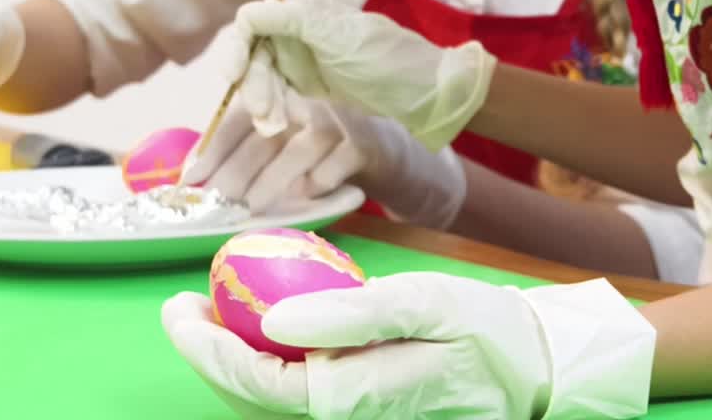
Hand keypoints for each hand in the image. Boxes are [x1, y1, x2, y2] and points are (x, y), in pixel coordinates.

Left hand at [162, 273, 654, 419]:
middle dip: (208, 353)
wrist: (534, 367)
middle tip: (182, 303)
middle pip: (251, 396)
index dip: (205, 348)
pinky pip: (298, 388)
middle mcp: (342, 417)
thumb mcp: (424, 305)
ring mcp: (352, 415)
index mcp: (349, 398)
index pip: (254, 381)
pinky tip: (267, 324)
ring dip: (234, 356)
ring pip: (270, 396)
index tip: (177, 306)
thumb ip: (350, 313)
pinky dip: (269, 358)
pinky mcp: (361, 405)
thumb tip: (274, 317)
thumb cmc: (485, 331)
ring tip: (211, 310)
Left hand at [182, 90, 466, 227]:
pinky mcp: (361, 144)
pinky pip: (335, 165)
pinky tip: (303, 198)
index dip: (212, 151)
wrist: (380, 150)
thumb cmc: (317, 148)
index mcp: (277, 97)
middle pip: (263, 136)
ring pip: (298, 149)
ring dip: (271, 181)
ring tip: (251, 207)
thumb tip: (192, 178)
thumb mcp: (279, 141)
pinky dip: (317, 183)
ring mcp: (335, 121)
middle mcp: (304, 102)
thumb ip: (242, 149)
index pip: (237, 120)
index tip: (190, 182)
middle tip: (217, 202)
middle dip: (236, 172)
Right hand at [225, 0, 496, 151]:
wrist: (422, 91)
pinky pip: (275, 92)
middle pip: (252, 53)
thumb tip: (250, 12)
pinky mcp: (305, 81)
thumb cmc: (387, 58)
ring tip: (273, 126)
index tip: (233, 77)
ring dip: (261, 100)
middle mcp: (295, 28)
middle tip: (265, 115)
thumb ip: (294, 20)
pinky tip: (276, 124)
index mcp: (303, 8)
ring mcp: (300, 56)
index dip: (236, 49)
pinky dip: (271, 108)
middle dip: (252, 84)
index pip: (251, 22)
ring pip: (260, 76)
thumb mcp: (340, 37)